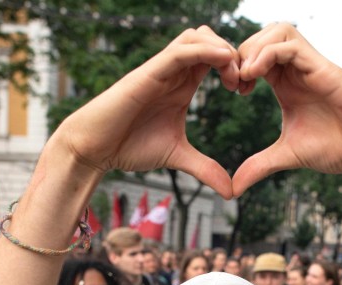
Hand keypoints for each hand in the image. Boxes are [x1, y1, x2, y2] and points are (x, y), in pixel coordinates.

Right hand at [53, 26, 240, 198]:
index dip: (237, 67)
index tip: (247, 91)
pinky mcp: (149, 72)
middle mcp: (173, 71)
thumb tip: (231, 191)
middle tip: (244, 84)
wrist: (94, 148)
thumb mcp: (177, 156)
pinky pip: (181, 50)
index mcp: (183, 84)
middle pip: (211, 39)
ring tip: (233, 78)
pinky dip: (205, 51)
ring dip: (221, 49)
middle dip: (234, 55)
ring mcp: (161, 69)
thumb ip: (205, 169)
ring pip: (197, 36)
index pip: (216, 58)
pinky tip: (223, 63)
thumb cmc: (128, 146)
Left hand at [232, 23, 341, 194]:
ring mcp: (312, 66)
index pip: (256, 55)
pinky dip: (267, 54)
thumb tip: (234, 189)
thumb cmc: (339, 149)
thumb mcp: (288, 156)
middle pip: (263, 35)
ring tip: (245, 77)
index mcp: (287, 83)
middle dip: (241, 52)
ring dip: (254, 48)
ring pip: (277, 30)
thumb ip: (260, 166)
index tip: (231, 89)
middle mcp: (299, 70)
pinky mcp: (324, 69)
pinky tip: (256, 76)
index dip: (237, 65)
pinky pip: (291, 45)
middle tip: (234, 82)